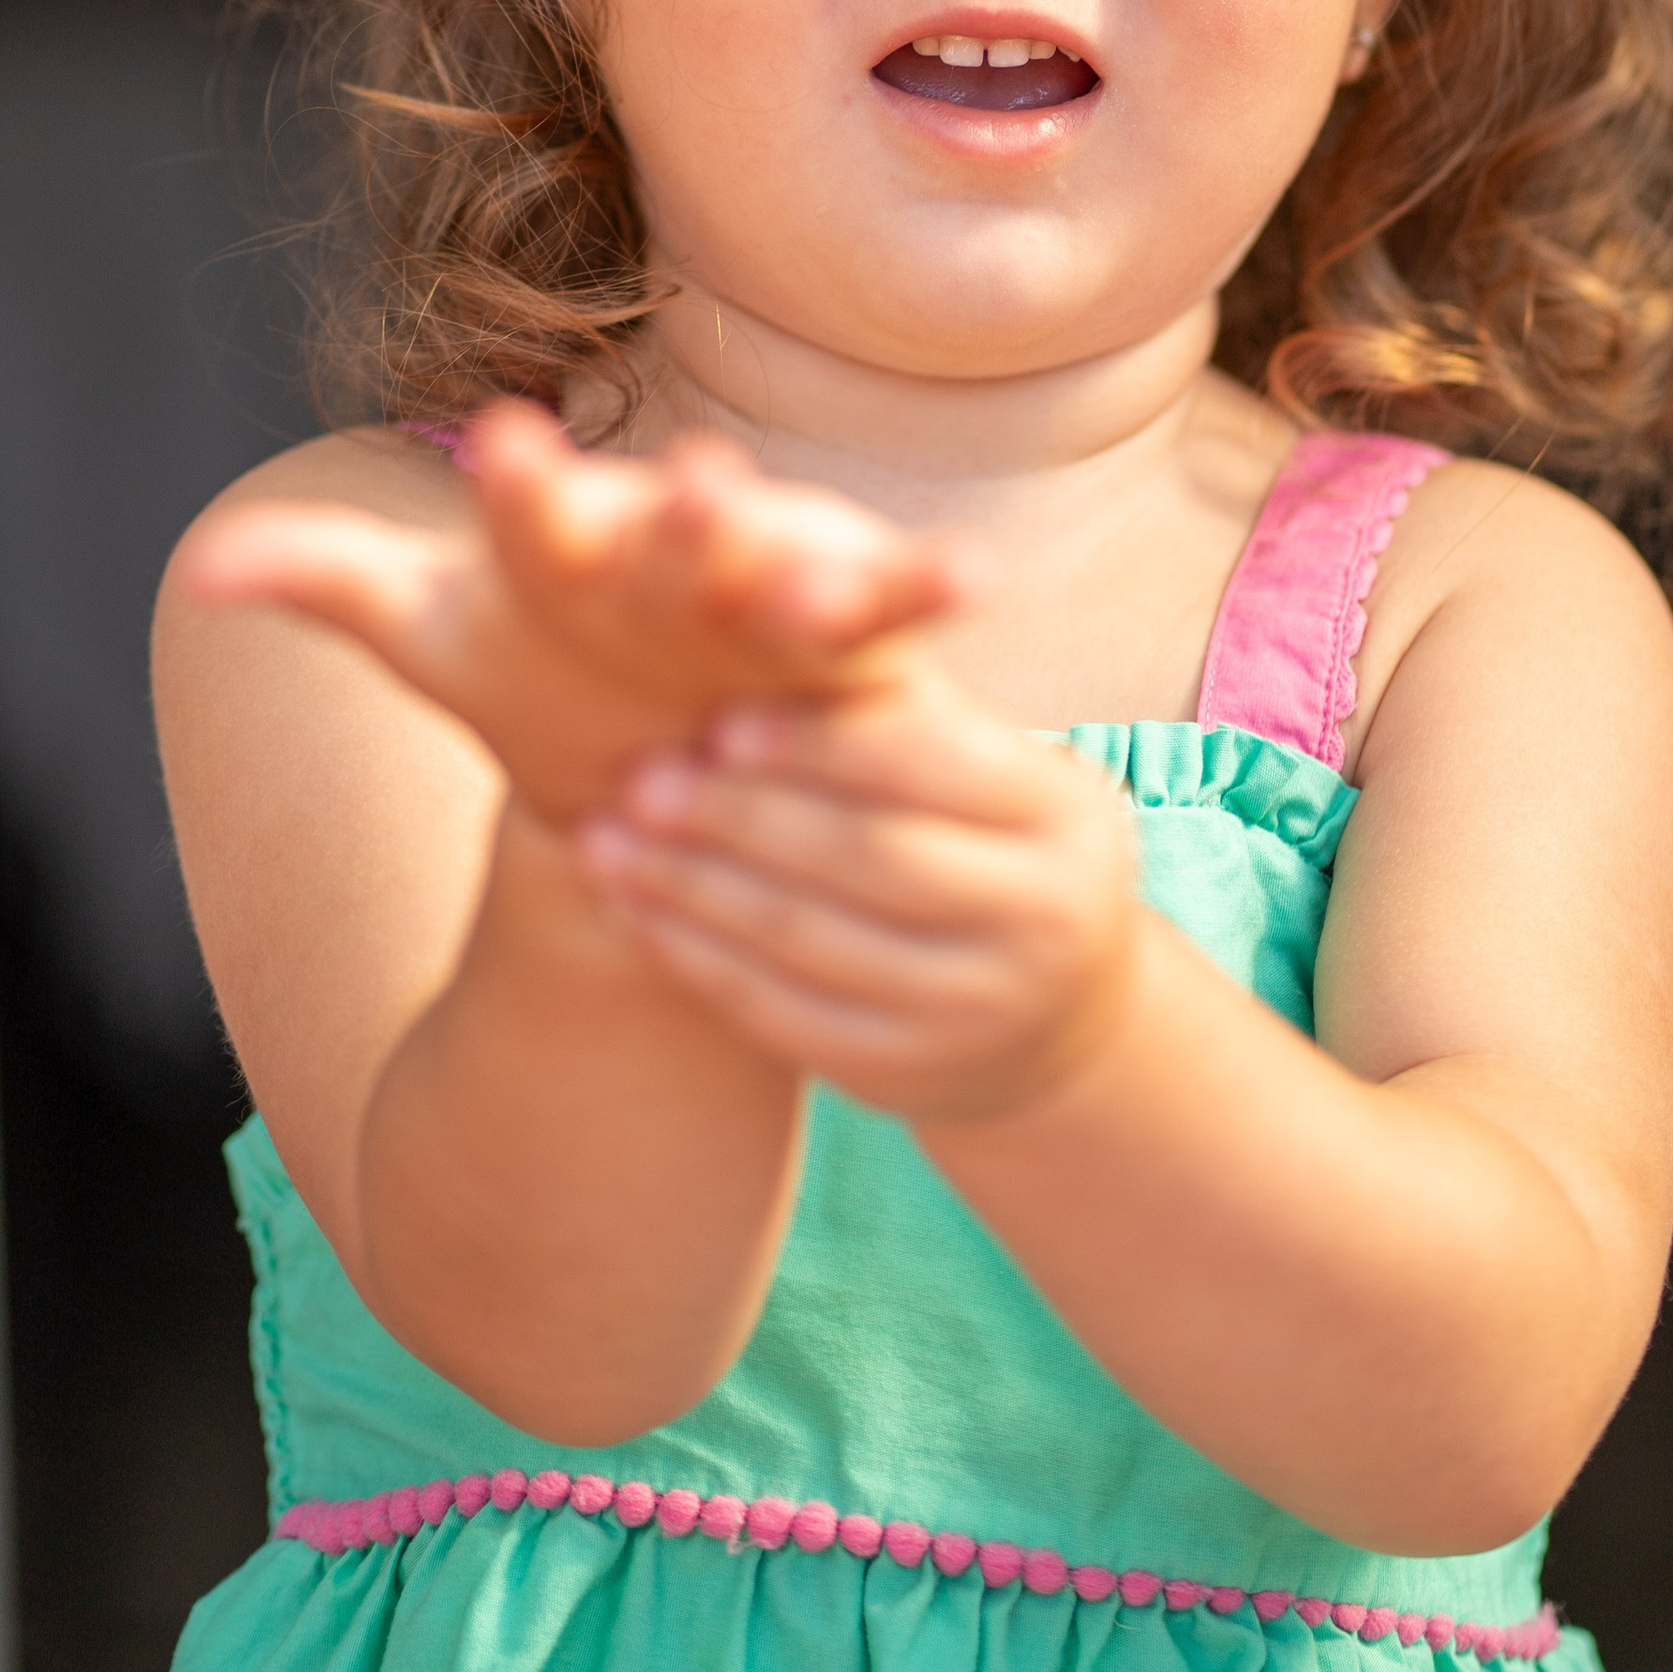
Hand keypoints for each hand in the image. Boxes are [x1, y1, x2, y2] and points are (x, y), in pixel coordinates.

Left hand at [179, 401, 971, 825]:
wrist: (644, 724)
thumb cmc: (536, 656)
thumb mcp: (428, 632)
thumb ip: (330, 583)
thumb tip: (200, 570)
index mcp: (563, 542)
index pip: (530, 509)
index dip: (520, 479)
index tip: (502, 433)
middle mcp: (664, 545)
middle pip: (671, 528)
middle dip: (685, 512)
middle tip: (694, 479)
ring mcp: (755, 577)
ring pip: (785, 564)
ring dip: (808, 562)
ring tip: (825, 574)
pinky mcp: (838, 625)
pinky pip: (887, 605)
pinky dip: (924, 589)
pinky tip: (972, 587)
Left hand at [576, 685, 1144, 1122]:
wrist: (1056, 1008)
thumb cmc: (988, 836)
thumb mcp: (981, 763)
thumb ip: (892, 700)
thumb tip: (771, 593)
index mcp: (1066, 816)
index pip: (930, 767)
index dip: (818, 743)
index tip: (722, 719)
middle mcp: (1043, 918)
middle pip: (865, 858)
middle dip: (738, 818)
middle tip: (639, 778)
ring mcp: (979, 1011)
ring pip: (811, 944)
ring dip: (693, 889)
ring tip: (606, 841)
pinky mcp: (911, 1079)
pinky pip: (785, 1018)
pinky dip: (700, 962)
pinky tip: (639, 914)